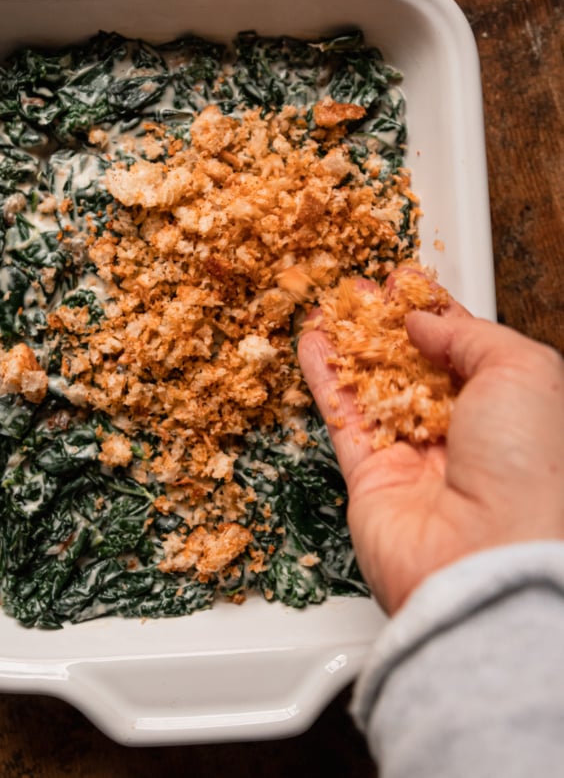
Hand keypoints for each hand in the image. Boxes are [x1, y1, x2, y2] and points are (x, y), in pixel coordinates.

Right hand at [298, 296, 563, 614]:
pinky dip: (324, 379)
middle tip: (361, 291)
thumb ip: (469, 334)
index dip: (432, 313)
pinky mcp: (370, 477)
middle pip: (413, 365)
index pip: (463, 348)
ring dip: (348, 345)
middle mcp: (463, 433)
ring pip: (372, 388)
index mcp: (509, 408)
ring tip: (330, 308)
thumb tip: (423, 322)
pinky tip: (312, 345)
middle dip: (385, 325)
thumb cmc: (529, 471)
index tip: (405, 283)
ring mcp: (414, 455)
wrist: (488, 557)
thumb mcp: (524, 371)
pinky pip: (342, 418)